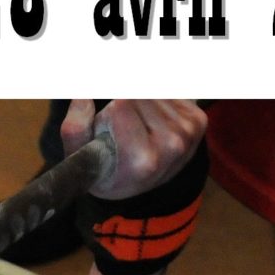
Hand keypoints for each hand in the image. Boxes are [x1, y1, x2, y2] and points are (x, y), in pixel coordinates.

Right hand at [61, 99, 207, 200]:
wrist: (140, 182)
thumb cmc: (107, 167)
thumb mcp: (81, 157)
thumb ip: (74, 128)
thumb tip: (83, 96)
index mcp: (143, 160)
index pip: (121, 106)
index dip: (109, 114)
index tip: (108, 132)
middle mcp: (172, 146)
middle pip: (139, 96)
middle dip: (126, 106)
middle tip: (125, 129)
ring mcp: (188, 133)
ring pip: (155, 92)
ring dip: (142, 103)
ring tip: (139, 126)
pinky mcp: (199, 122)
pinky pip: (171, 93)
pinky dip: (158, 102)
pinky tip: (154, 121)